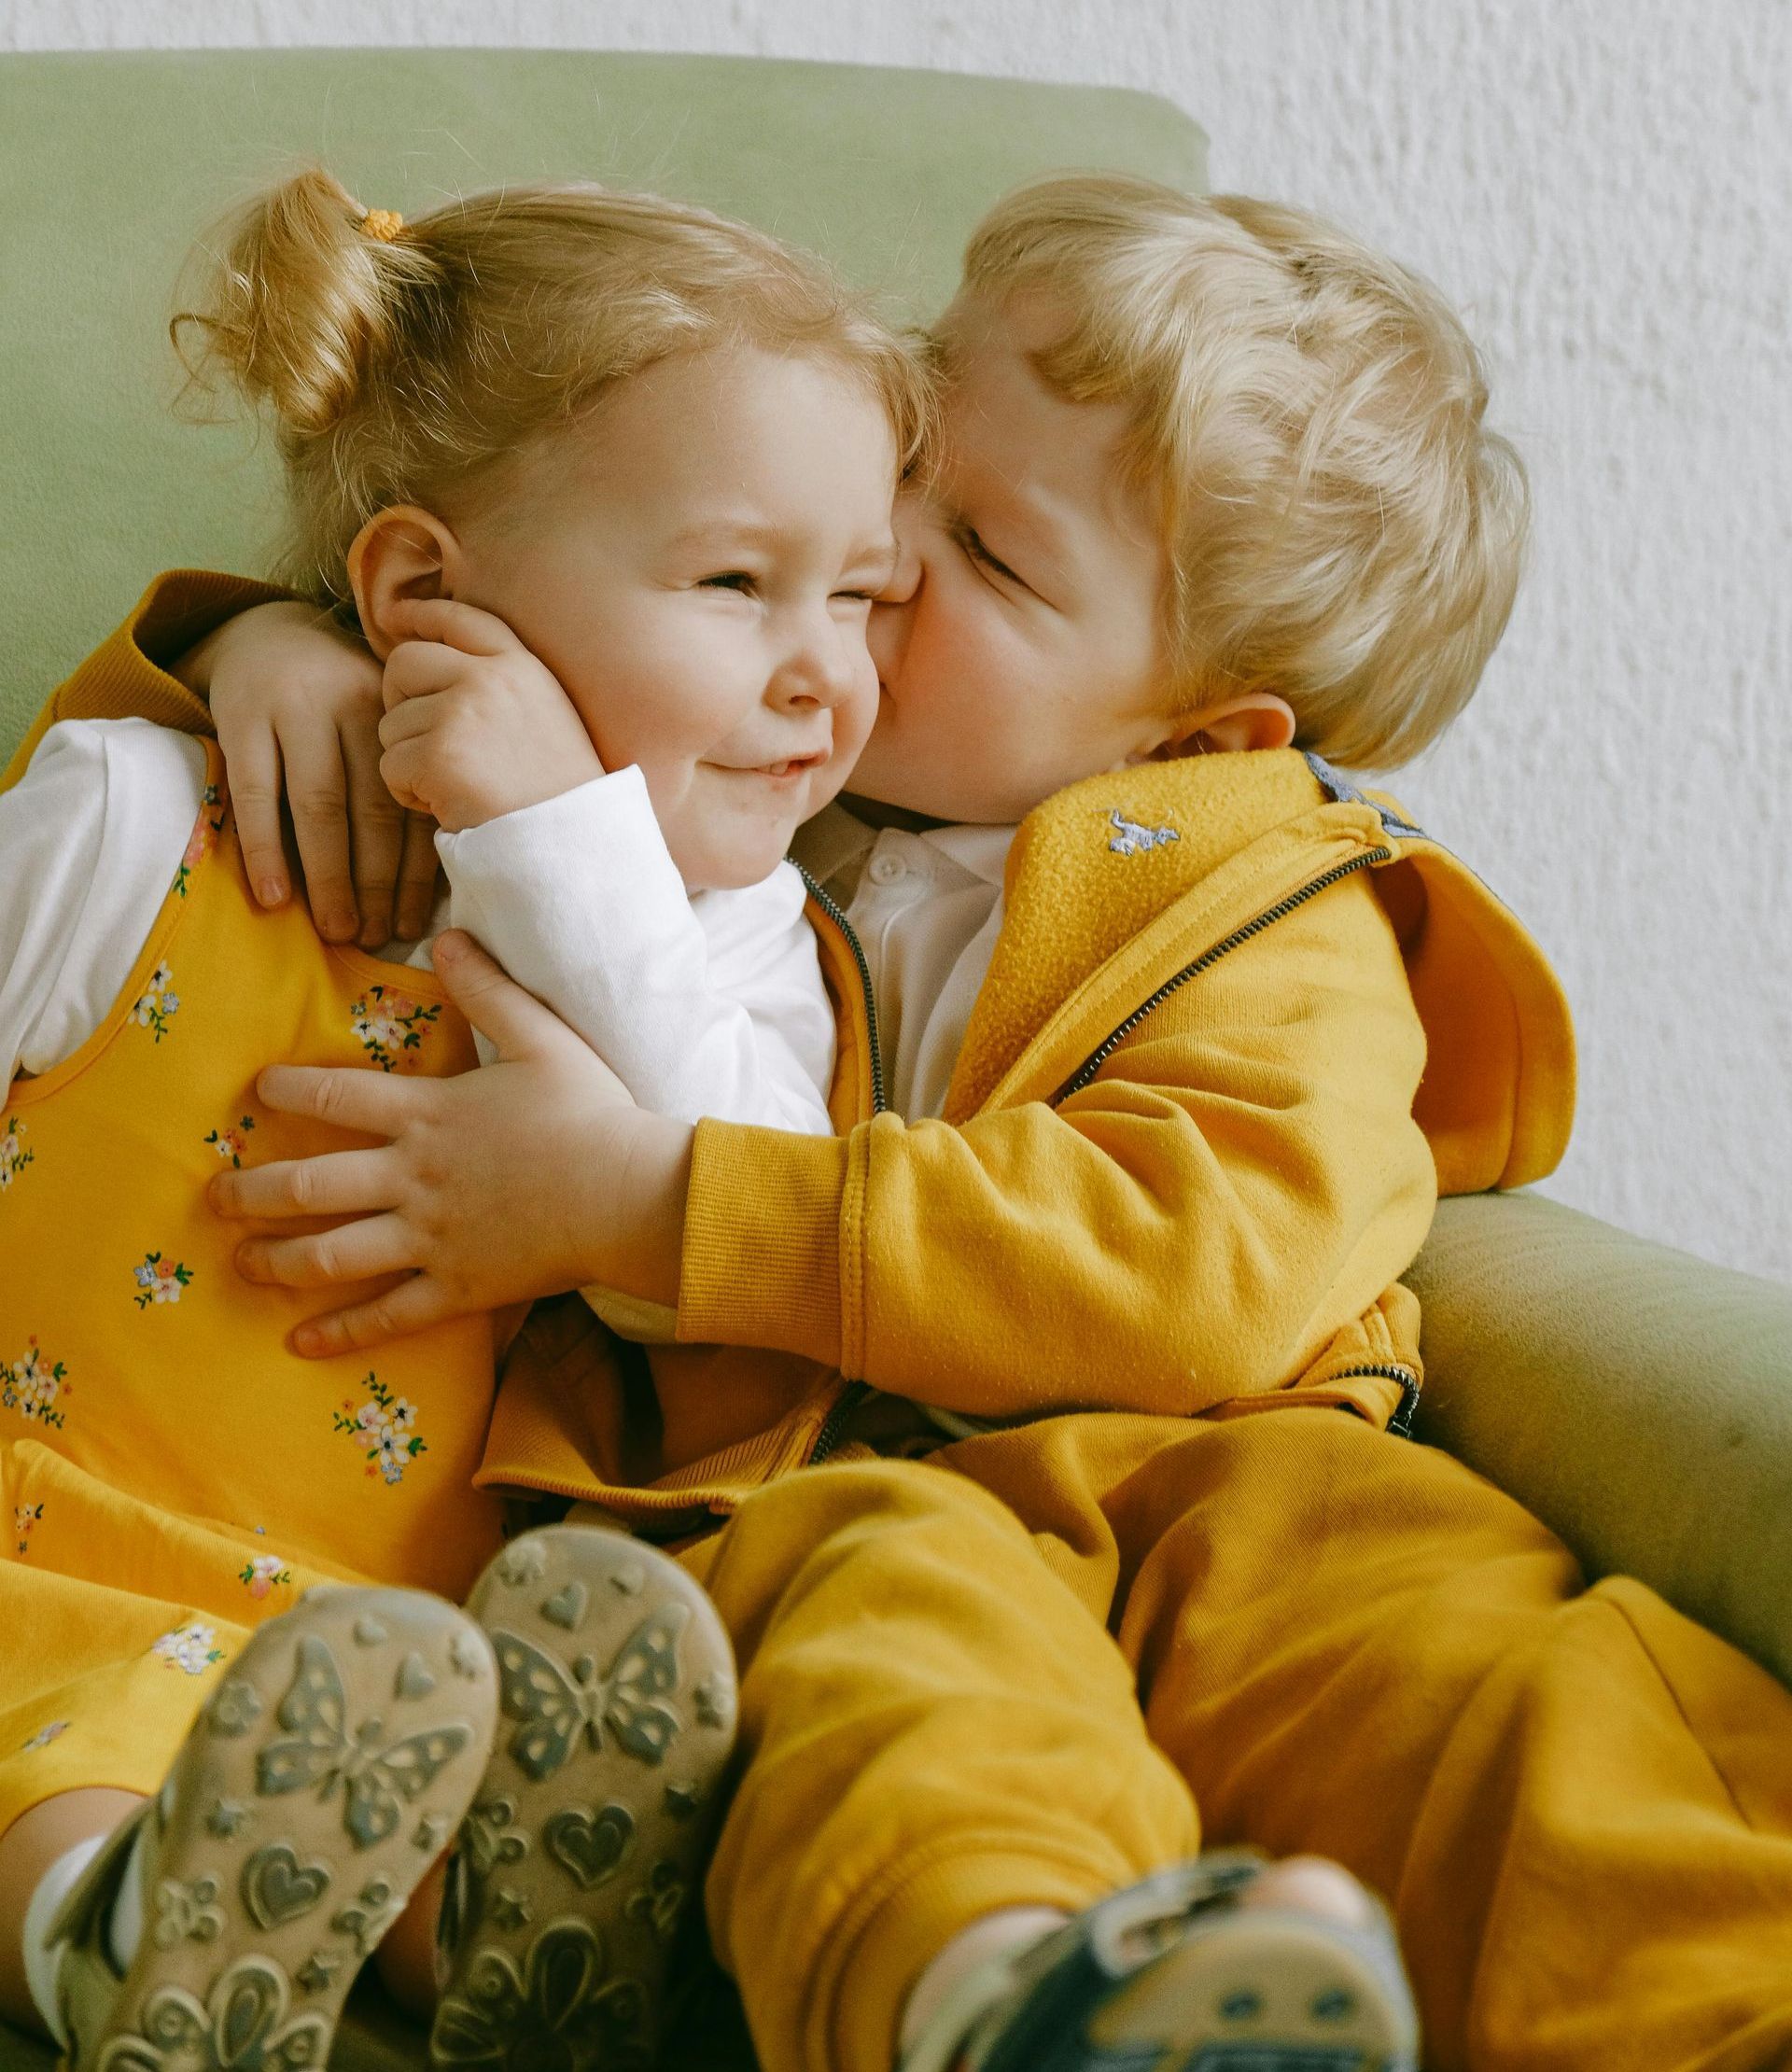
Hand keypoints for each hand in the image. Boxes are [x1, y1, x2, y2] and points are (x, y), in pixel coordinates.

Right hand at [191, 601, 443, 945]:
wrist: (263, 632)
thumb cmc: (335, 702)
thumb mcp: (376, 724)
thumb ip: (399, 780)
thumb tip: (422, 886)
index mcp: (396, 716)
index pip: (411, 804)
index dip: (414, 871)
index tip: (413, 924)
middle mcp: (352, 708)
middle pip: (370, 810)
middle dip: (375, 882)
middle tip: (374, 937)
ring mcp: (294, 709)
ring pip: (318, 806)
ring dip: (328, 876)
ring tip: (337, 929)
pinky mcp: (241, 717)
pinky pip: (255, 793)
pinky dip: (265, 848)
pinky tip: (274, 895)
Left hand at [209, 932, 691, 1353]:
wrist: (629, 1194)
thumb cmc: (591, 1114)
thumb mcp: (543, 1037)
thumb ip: (489, 990)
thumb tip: (449, 937)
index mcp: (428, 1115)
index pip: (337, 1095)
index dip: (289, 1087)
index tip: (256, 1089)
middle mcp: (412, 1178)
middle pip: (308, 1184)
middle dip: (251, 1191)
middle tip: (214, 1196)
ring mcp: (429, 1239)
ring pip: (331, 1255)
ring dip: (277, 1260)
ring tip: (241, 1262)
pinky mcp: (456, 1287)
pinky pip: (387, 1315)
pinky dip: (341, 1332)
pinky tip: (302, 1343)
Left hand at [377, 599, 604, 832]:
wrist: (574, 844)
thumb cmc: (560, 795)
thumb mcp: (547, 719)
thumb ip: (501, 687)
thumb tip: (434, 670)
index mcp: (523, 667)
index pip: (461, 618)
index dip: (421, 614)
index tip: (392, 616)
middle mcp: (491, 678)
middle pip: (405, 663)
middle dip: (397, 700)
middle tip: (419, 740)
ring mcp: (462, 713)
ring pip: (393, 724)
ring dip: (410, 760)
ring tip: (455, 786)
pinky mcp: (439, 755)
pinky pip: (390, 766)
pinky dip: (408, 793)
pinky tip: (447, 805)